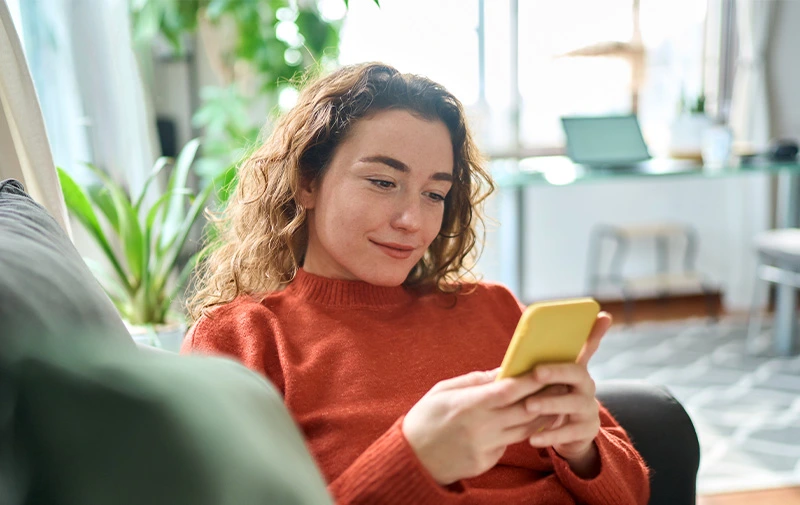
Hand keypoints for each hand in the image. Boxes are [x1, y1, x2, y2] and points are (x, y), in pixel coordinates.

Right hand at [402, 368, 553, 484]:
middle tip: (562, 383)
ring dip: (542, 416)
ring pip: (524, 430)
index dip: (530, 380)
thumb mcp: (443, 390)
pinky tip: (530, 423)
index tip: (546, 369)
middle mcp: (481, 427)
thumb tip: (501, 371)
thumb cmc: (425, 418)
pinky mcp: (486, 462)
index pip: (509, 390)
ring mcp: (485, 447)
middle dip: (546, 396)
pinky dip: (520, 433)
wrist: (412, 458)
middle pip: (524, 410)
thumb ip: (474, 381)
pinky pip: (509, 444)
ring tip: (556, 402)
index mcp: (468, 405)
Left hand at [523, 312, 612, 475]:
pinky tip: (533, 438)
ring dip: (549, 403)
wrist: (569, 434)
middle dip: (557, 371)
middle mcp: (587, 386)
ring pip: (572, 403)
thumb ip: (544, 359)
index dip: (595, 333)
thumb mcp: (552, 379)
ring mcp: (588, 409)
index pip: (588, 347)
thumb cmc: (555, 397)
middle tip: (536, 372)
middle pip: (577, 373)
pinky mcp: (586, 431)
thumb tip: (533, 339)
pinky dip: (549, 435)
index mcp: (577, 369)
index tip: (601, 316)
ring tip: (528, 406)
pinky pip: (568, 432)